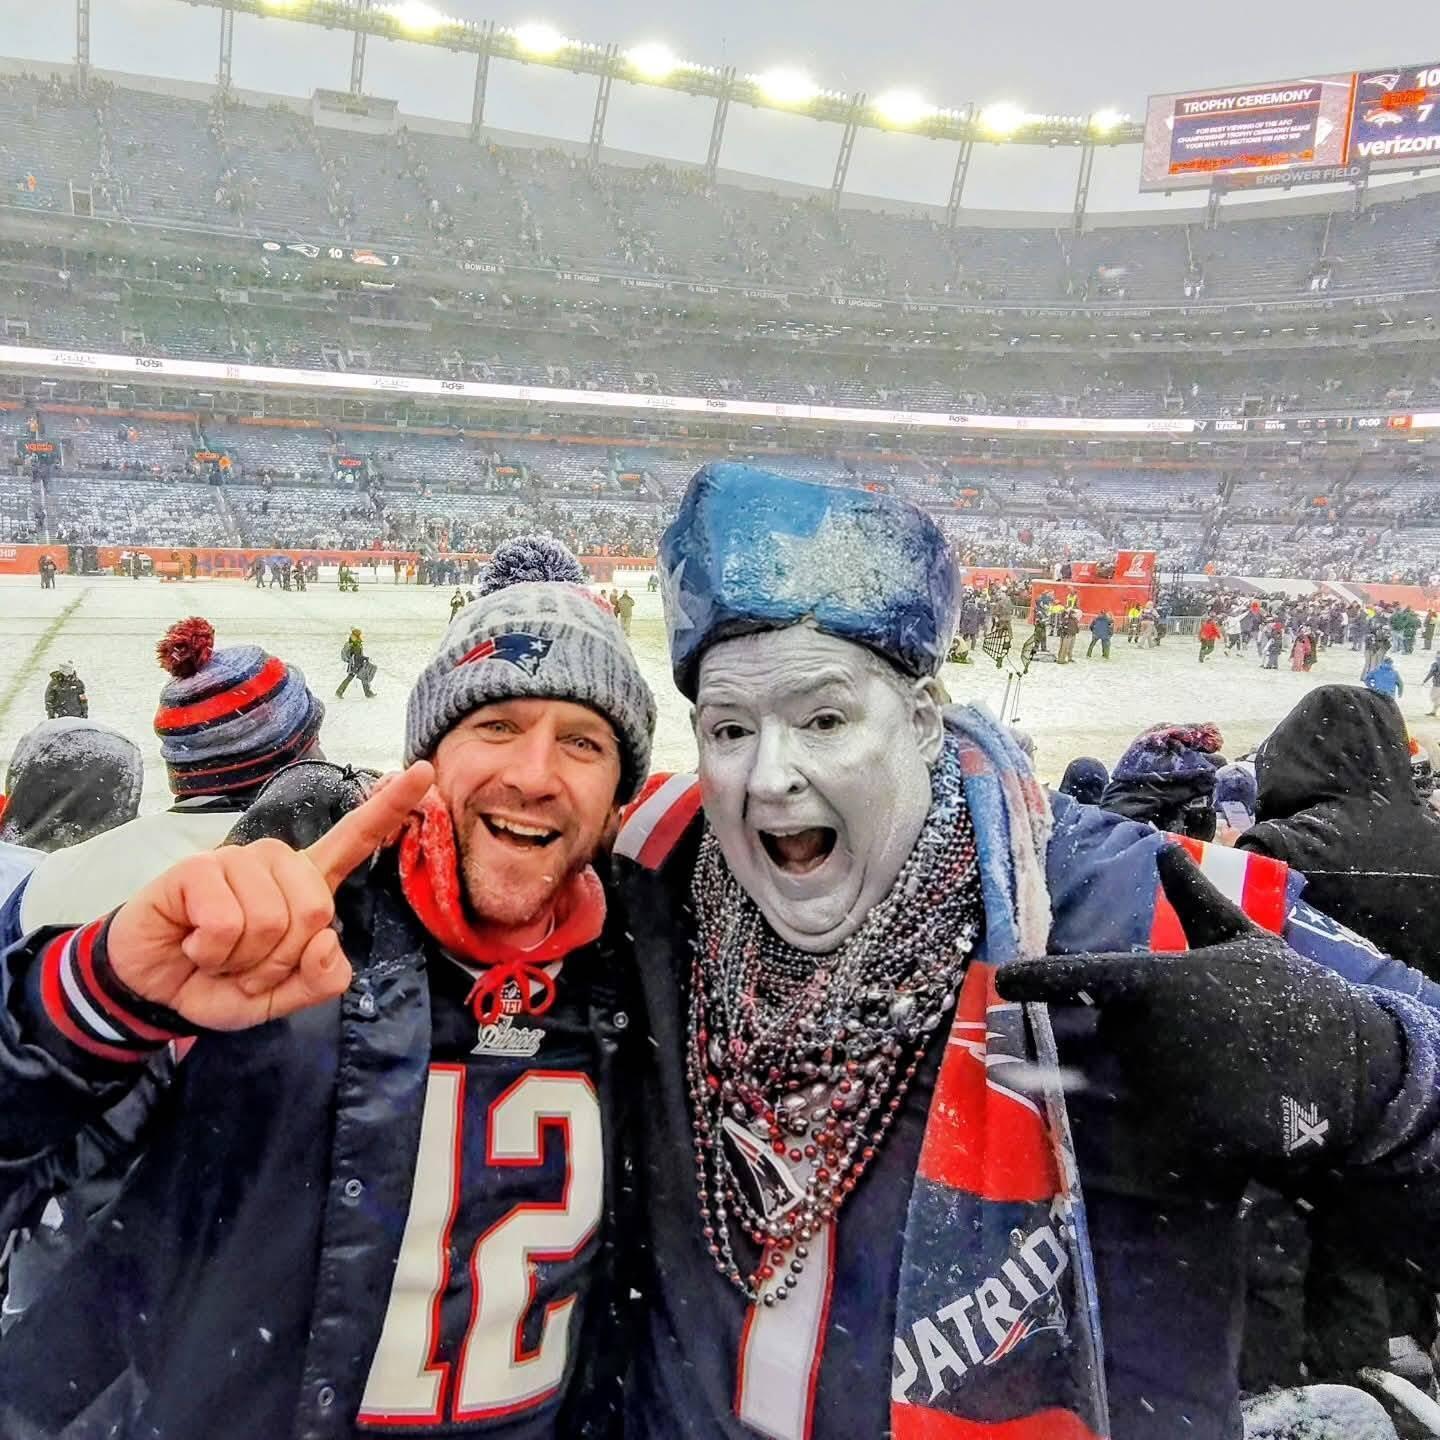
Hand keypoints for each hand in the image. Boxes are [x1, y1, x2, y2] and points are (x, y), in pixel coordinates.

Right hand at [106, 761, 433, 1031]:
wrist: (155, 991)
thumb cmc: (222, 982)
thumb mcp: (283, 995)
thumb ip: (320, 978)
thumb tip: (328, 938)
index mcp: (307, 884)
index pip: (355, 840)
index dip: (390, 808)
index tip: (424, 772)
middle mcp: (278, 863)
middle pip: (316, 911)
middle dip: (280, 961)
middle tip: (245, 966)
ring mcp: (238, 860)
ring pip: (272, 920)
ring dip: (243, 962)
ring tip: (217, 955)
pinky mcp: (198, 869)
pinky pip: (228, 923)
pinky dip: (211, 953)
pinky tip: (194, 945)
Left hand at [997, 845, 1401, 1168]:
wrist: (1356, 1073)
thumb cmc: (1290, 998)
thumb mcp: (1244, 941)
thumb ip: (1194, 901)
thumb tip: (1165, 849)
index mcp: (1157, 984)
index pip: (1078, 977)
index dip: (1035, 979)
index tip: (1002, 978)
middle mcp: (1150, 1036)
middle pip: (1075, 1047)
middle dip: (1041, 1056)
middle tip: (1008, 1061)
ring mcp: (1164, 1091)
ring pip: (1096, 1099)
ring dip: (1069, 1104)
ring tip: (1058, 1111)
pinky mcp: (1184, 1143)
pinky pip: (1131, 1150)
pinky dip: (1114, 1154)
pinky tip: (1111, 1152)